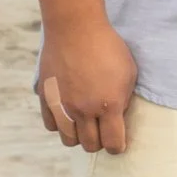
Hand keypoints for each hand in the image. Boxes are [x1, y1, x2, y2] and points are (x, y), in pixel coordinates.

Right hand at [35, 19, 137, 153]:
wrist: (76, 29)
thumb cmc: (108, 47)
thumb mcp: (129, 72)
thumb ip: (123, 100)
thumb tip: (117, 118)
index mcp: (109, 105)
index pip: (113, 143)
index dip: (118, 147)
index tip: (118, 143)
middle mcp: (84, 110)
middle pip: (90, 145)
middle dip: (99, 142)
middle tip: (103, 132)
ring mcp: (63, 107)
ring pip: (69, 140)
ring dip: (79, 136)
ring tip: (85, 124)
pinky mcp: (47, 100)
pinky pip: (52, 126)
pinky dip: (61, 125)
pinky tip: (69, 115)